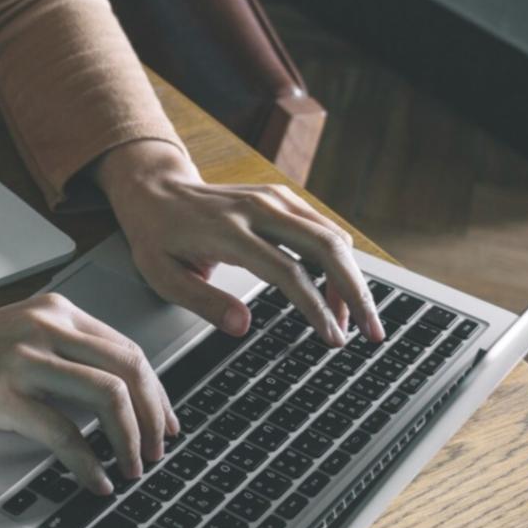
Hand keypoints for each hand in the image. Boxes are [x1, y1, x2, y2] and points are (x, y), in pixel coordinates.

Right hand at [0, 294, 177, 492]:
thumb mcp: (17, 338)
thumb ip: (62, 353)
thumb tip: (115, 395)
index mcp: (53, 310)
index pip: (127, 347)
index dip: (156, 391)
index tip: (164, 422)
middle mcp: (44, 325)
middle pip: (130, 367)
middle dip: (155, 415)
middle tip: (159, 450)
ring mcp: (23, 357)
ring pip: (108, 396)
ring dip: (131, 440)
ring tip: (133, 467)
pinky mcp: (1, 393)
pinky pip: (64, 432)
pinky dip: (89, 463)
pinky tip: (95, 480)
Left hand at [94, 141, 384, 345]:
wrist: (154, 188)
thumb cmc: (157, 236)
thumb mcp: (161, 275)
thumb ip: (202, 300)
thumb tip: (242, 326)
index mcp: (227, 231)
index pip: (287, 271)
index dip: (315, 307)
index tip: (333, 338)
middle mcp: (257, 208)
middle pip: (325, 247)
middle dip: (355, 292)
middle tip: (373, 332)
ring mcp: (272, 198)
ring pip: (331, 236)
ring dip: (351, 277)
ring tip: (354, 319)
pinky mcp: (280, 196)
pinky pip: (322, 227)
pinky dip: (339, 259)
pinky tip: (338, 290)